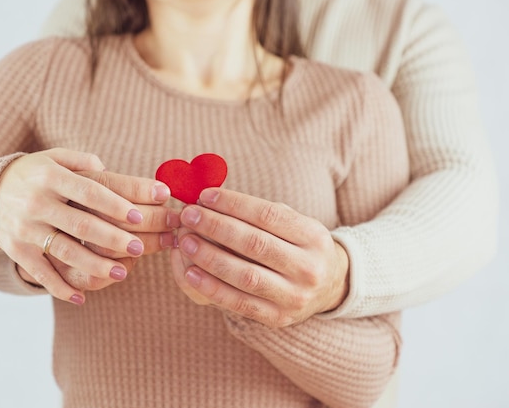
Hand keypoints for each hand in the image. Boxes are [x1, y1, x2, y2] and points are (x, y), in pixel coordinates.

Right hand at [0, 148, 177, 304]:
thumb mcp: (54, 157)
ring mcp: (26, 228)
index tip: (138, 216)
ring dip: (95, 265)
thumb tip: (108, 169)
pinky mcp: (17, 250)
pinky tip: (81, 297)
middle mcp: (37, 202)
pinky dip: (60, 287)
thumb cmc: (34, 175)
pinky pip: (40, 272)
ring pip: (65, 251)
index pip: (89, 191)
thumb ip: (83, 161)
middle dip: (113, 238)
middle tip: (139, 248)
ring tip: (122, 273)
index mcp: (51, 177)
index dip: (115, 205)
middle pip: (81, 224)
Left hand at [170, 188, 348, 327]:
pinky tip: (190, 272)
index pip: (268, 215)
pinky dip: (211, 287)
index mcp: (314, 236)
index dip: (233, 204)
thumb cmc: (299, 247)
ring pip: (245, 275)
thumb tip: (210, 200)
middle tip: (189, 215)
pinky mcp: (278, 318)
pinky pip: (238, 303)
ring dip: (209, 256)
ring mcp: (294, 296)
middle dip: (216, 227)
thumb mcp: (294, 224)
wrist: (329, 288)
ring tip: (185, 241)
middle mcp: (308, 268)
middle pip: (255, 243)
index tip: (204, 196)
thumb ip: (259, 213)